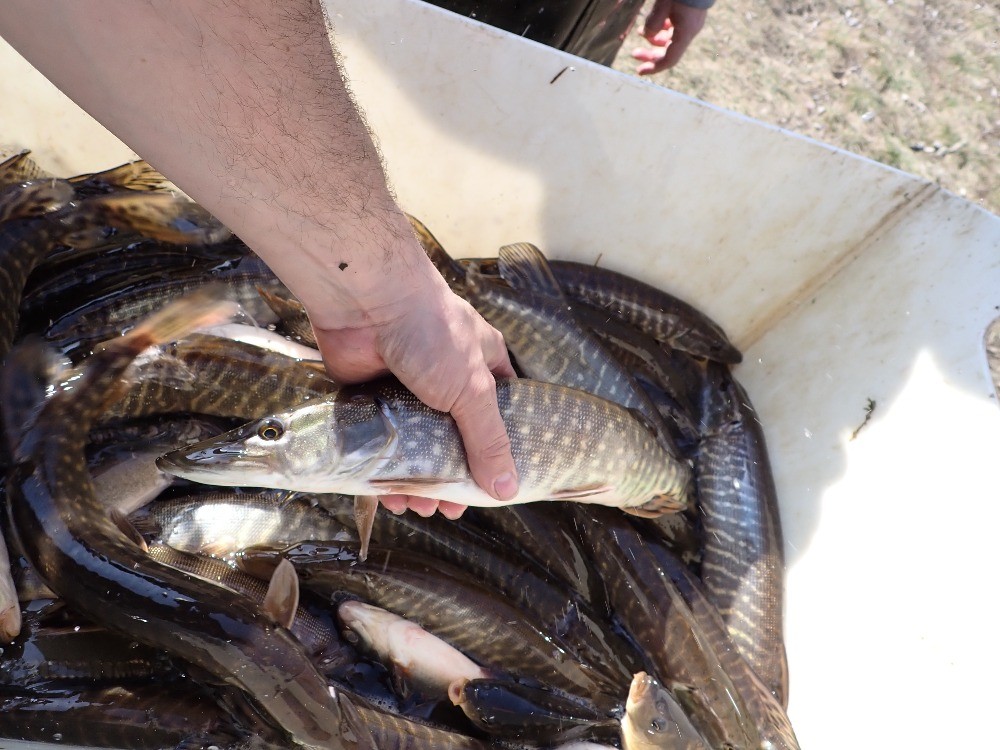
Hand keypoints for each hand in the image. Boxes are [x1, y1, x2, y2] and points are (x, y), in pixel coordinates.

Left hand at [313, 272, 518, 518]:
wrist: (366, 302)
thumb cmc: (431, 331)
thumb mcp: (473, 389)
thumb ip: (488, 440)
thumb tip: (507, 489)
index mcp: (482, 368)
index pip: (499, 419)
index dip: (496, 454)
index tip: (491, 489)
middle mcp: (446, 379)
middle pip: (454, 440)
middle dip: (451, 477)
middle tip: (447, 507)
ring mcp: (407, 389)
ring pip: (415, 446)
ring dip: (416, 480)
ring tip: (417, 506)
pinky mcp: (372, 397)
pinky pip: (381, 442)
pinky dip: (384, 469)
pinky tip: (387, 492)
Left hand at [632, 0, 707, 73]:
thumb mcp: (663, 3)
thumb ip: (653, 22)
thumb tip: (647, 35)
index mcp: (685, 32)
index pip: (669, 59)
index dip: (654, 67)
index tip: (639, 71)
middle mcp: (690, 31)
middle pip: (669, 52)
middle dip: (651, 54)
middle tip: (634, 53)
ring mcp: (691, 24)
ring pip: (671, 40)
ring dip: (654, 40)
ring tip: (639, 33)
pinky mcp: (689, 16)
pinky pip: (675, 29)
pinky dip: (662, 30)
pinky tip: (652, 23)